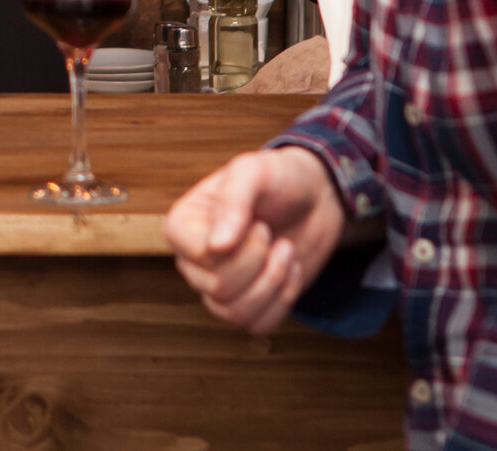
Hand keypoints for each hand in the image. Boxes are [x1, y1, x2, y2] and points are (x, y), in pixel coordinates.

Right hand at [164, 147, 356, 333]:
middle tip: (273, 235)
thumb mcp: (254, 170)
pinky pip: (257, 326)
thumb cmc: (277, 179)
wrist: (312, 198)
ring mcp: (218, 286)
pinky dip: (284, 300)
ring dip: (274, 283)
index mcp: (183, 226)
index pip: (200, 257)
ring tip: (286, 251)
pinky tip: (292, 270)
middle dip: (260, 263)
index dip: (240, 247)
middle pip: (218, 288)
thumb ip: (233, 200)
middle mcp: (193, 261)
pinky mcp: (247, 304)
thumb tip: (217, 246)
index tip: (258, 223)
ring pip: (235, 314)